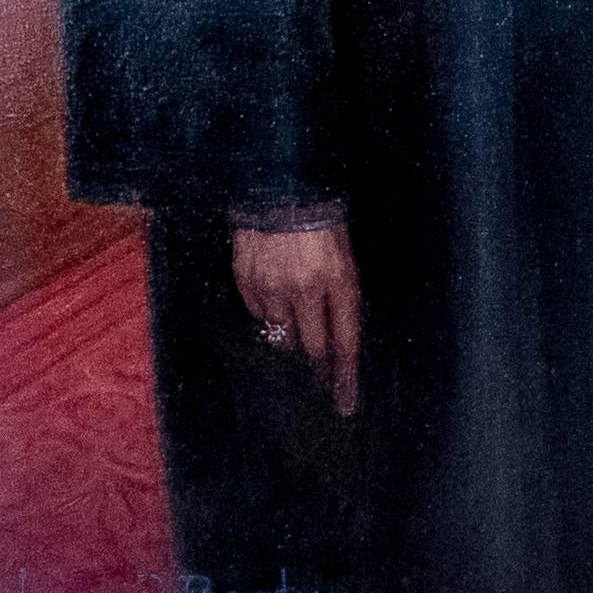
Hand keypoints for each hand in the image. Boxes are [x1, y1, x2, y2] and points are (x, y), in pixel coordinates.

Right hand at [230, 220, 363, 415]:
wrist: (279, 188)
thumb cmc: (321, 224)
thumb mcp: (345, 260)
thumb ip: (342, 300)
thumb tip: (336, 342)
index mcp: (338, 281)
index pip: (344, 343)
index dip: (345, 378)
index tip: (344, 404)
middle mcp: (304, 289)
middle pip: (311, 349)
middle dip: (317, 372)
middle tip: (318, 387)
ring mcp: (272, 287)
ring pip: (281, 337)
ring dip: (291, 344)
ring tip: (295, 343)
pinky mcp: (247, 281)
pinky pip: (258, 316)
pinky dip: (268, 318)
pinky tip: (274, 308)